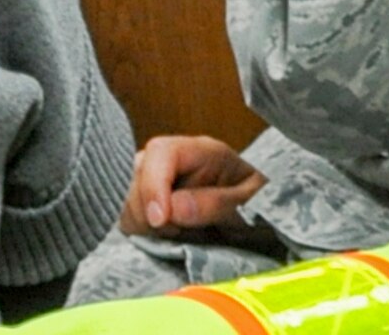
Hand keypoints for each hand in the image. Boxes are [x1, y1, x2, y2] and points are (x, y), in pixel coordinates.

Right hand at [119, 135, 266, 239]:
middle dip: (148, 209)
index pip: (161, 151)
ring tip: (174, 233)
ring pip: (127, 195)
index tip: (160, 220)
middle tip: (176, 231)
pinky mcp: (151, 202)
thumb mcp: (249, 203)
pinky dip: (139, 230)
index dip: (153, 185)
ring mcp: (160, 179)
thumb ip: (215, 203)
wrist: (262, 218)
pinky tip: (164, 237)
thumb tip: (172, 208)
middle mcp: (176, 160)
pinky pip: (128, 214)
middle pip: (137, 172)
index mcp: (203, 151)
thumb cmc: (259, 205)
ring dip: (143, 221)